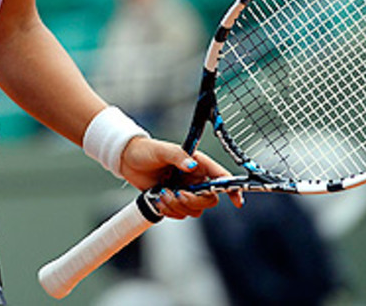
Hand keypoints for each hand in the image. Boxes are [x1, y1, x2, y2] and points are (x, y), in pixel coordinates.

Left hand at [119, 137, 244, 218]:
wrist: (128, 160)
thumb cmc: (146, 150)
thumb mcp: (163, 150)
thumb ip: (179, 156)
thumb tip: (192, 165)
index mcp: (198, 164)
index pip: (221, 177)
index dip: (232, 189)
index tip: (237, 201)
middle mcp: (195, 179)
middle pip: (209, 200)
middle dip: (193, 201)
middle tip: (177, 193)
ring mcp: (185, 191)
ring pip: (194, 210)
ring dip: (177, 206)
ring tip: (162, 193)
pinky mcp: (174, 201)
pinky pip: (180, 214)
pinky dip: (169, 211)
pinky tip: (158, 200)